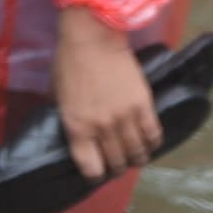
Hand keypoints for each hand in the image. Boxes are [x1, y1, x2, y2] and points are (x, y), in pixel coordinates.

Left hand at [54, 6, 163, 182]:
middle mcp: (101, 127)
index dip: (95, 174)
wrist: (92, 38)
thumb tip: (80, 135)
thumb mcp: (59, 95)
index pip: (91, 167)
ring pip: (138, 153)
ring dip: (136, 158)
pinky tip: (147, 141)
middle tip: (117, 163)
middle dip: (116, 167)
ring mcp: (125, 117)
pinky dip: (152, 142)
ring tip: (134, 155)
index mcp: (76, 125)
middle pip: (116, 162)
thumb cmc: (70, 63)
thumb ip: (69, 118)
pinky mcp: (144, 106)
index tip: (97, 172)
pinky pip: (154, 135)